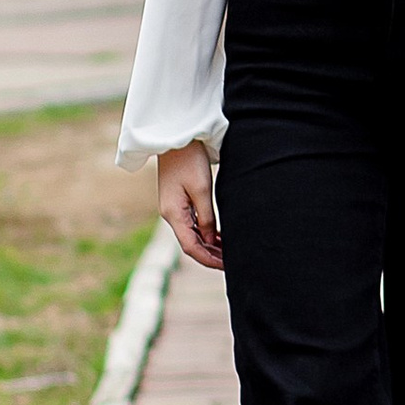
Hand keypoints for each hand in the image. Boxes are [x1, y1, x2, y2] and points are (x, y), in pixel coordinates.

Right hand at [158, 143, 223, 269]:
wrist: (176, 138)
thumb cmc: (189, 159)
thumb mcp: (202, 189)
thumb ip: (207, 217)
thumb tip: (210, 240)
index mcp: (173, 214)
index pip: (191, 247)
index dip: (209, 259)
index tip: (227, 266)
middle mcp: (171, 215)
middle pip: (192, 244)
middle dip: (211, 255)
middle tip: (233, 262)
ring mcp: (174, 209)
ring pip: (193, 236)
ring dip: (210, 246)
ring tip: (230, 252)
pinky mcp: (179, 202)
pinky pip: (193, 225)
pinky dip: (206, 233)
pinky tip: (220, 237)